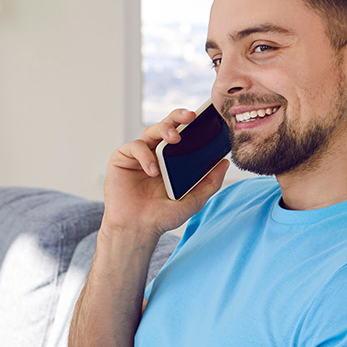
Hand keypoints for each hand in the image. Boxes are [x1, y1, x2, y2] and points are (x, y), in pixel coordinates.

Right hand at [103, 109, 229, 240]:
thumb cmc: (161, 217)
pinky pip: (134, 147)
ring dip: (164, 130)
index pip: (183, 134)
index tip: (205, 118)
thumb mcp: (193, 201)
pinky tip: (152, 170)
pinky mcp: (121, 158)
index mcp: (172, 160)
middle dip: (178, 117)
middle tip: (190, 117)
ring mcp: (138, 155)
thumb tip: (225, 163)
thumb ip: (210, 183)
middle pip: (167, 126)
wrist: (137, 230)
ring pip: (151, 131)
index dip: (192, 124)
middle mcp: (155, 153)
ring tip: (174, 139)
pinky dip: (144, 155)